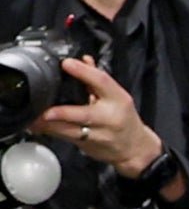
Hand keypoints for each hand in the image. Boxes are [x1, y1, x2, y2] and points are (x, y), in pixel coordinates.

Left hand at [31, 59, 160, 178]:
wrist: (134, 148)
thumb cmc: (124, 119)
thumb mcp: (117, 96)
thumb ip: (98, 79)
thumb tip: (83, 60)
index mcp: (118, 99)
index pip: (103, 82)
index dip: (84, 72)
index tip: (66, 64)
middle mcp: (109, 118)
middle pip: (85, 114)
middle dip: (64, 113)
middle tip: (47, 111)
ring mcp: (99, 135)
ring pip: (71, 130)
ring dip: (50, 124)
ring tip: (34, 118)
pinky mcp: (88, 146)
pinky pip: (65, 138)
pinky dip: (49, 131)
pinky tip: (37, 126)